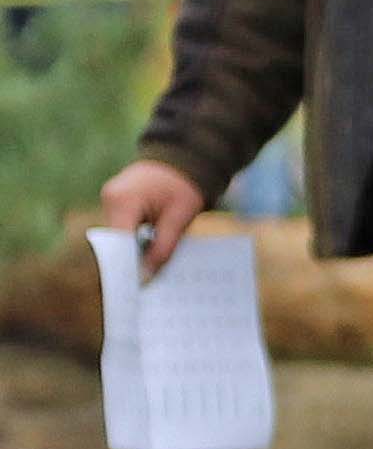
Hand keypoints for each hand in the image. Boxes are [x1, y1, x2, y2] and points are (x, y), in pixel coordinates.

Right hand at [97, 158, 204, 278]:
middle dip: (129, 262)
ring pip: (118, 237)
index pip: (119, 241)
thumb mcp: (181, 216)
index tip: (134, 288)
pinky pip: (122, 228)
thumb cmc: (185, 185)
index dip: (126, 266)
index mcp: (124, 199)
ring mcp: (110, 200)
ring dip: (132, 252)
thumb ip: (164, 246)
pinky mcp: (116, 203)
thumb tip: (147, 275)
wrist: (182, 159)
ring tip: (146, 276)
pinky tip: (147, 257)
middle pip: (116, 241)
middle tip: (141, 289)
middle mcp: (110, 199)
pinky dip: (133, 242)